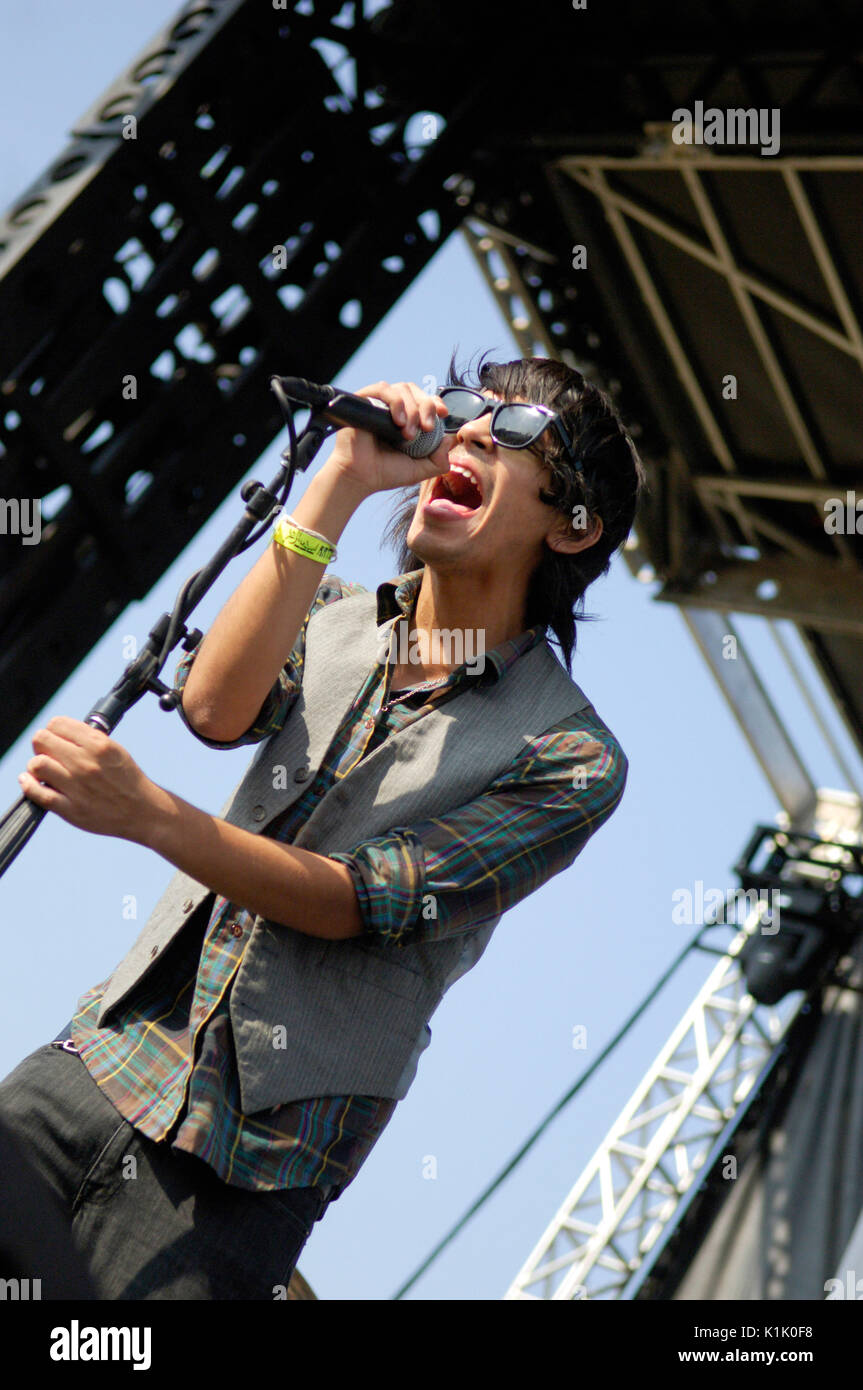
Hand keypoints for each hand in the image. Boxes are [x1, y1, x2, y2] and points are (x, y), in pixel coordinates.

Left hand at [18, 716, 164, 841]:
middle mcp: (86, 763)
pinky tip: (32, 782)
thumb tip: (60, 732)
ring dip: (36, 766)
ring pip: (37, 765)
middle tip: (49, 754)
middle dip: (42, 745)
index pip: (56, 724)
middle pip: (41, 740)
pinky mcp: (71, 809)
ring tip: (46, 771)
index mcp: (99, 745)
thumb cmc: (128, 780)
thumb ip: (89, 739)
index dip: (53, 730)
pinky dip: (29, 785)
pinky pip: (38, 793)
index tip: (57, 738)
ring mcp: (77, 787)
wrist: (144, 812)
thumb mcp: (115, 749)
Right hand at [325, 379, 451, 495]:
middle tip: (426, 428)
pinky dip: (395, 402)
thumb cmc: (385, 473)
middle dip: (427, 407)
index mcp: (406, 419)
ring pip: (402, 388)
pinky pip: (383, 389)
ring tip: (408, 433)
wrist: (359, 478)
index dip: (436, 402)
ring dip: (412, 409)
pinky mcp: (364, 400)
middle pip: (416, 391)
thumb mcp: (420, 469)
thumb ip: (439, 459)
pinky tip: (398, 421)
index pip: (424, 399)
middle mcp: (392, 408)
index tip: (443, 414)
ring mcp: (378, 403)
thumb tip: (451, 439)